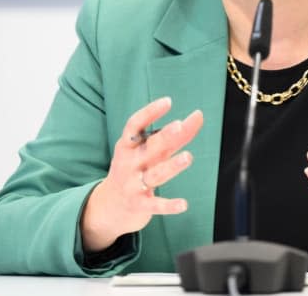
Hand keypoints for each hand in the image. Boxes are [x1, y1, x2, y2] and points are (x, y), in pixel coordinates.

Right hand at [80, 97, 203, 251]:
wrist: (108, 206)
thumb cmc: (134, 169)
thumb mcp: (147, 151)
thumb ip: (173, 137)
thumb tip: (198, 116)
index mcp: (128, 146)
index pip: (136, 125)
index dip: (150, 112)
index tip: (168, 101)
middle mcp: (130, 163)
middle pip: (150, 147)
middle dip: (165, 136)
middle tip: (180, 125)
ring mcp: (133, 184)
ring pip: (155, 174)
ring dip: (171, 166)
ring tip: (188, 157)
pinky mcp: (139, 206)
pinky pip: (155, 205)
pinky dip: (169, 206)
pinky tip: (184, 204)